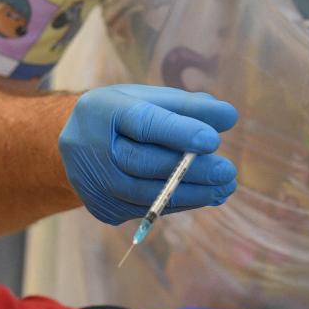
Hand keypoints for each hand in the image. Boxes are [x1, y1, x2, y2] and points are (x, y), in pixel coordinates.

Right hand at [59, 85, 238, 224]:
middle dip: (191, 169)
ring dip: (191, 193)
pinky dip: (179, 203)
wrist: (80, 144)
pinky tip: (205, 195)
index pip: (141, 122)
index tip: (213, 140)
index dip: (177, 132)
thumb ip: (188, 106)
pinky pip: (147, 209)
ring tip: (224, 187)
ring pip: (146, 193)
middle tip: (227, 171)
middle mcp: (89, 148)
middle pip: (143, 162)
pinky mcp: (103, 208)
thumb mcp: (150, 99)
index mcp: (100, 110)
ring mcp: (93, 183)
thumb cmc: (124, 115)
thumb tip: (228, 116)